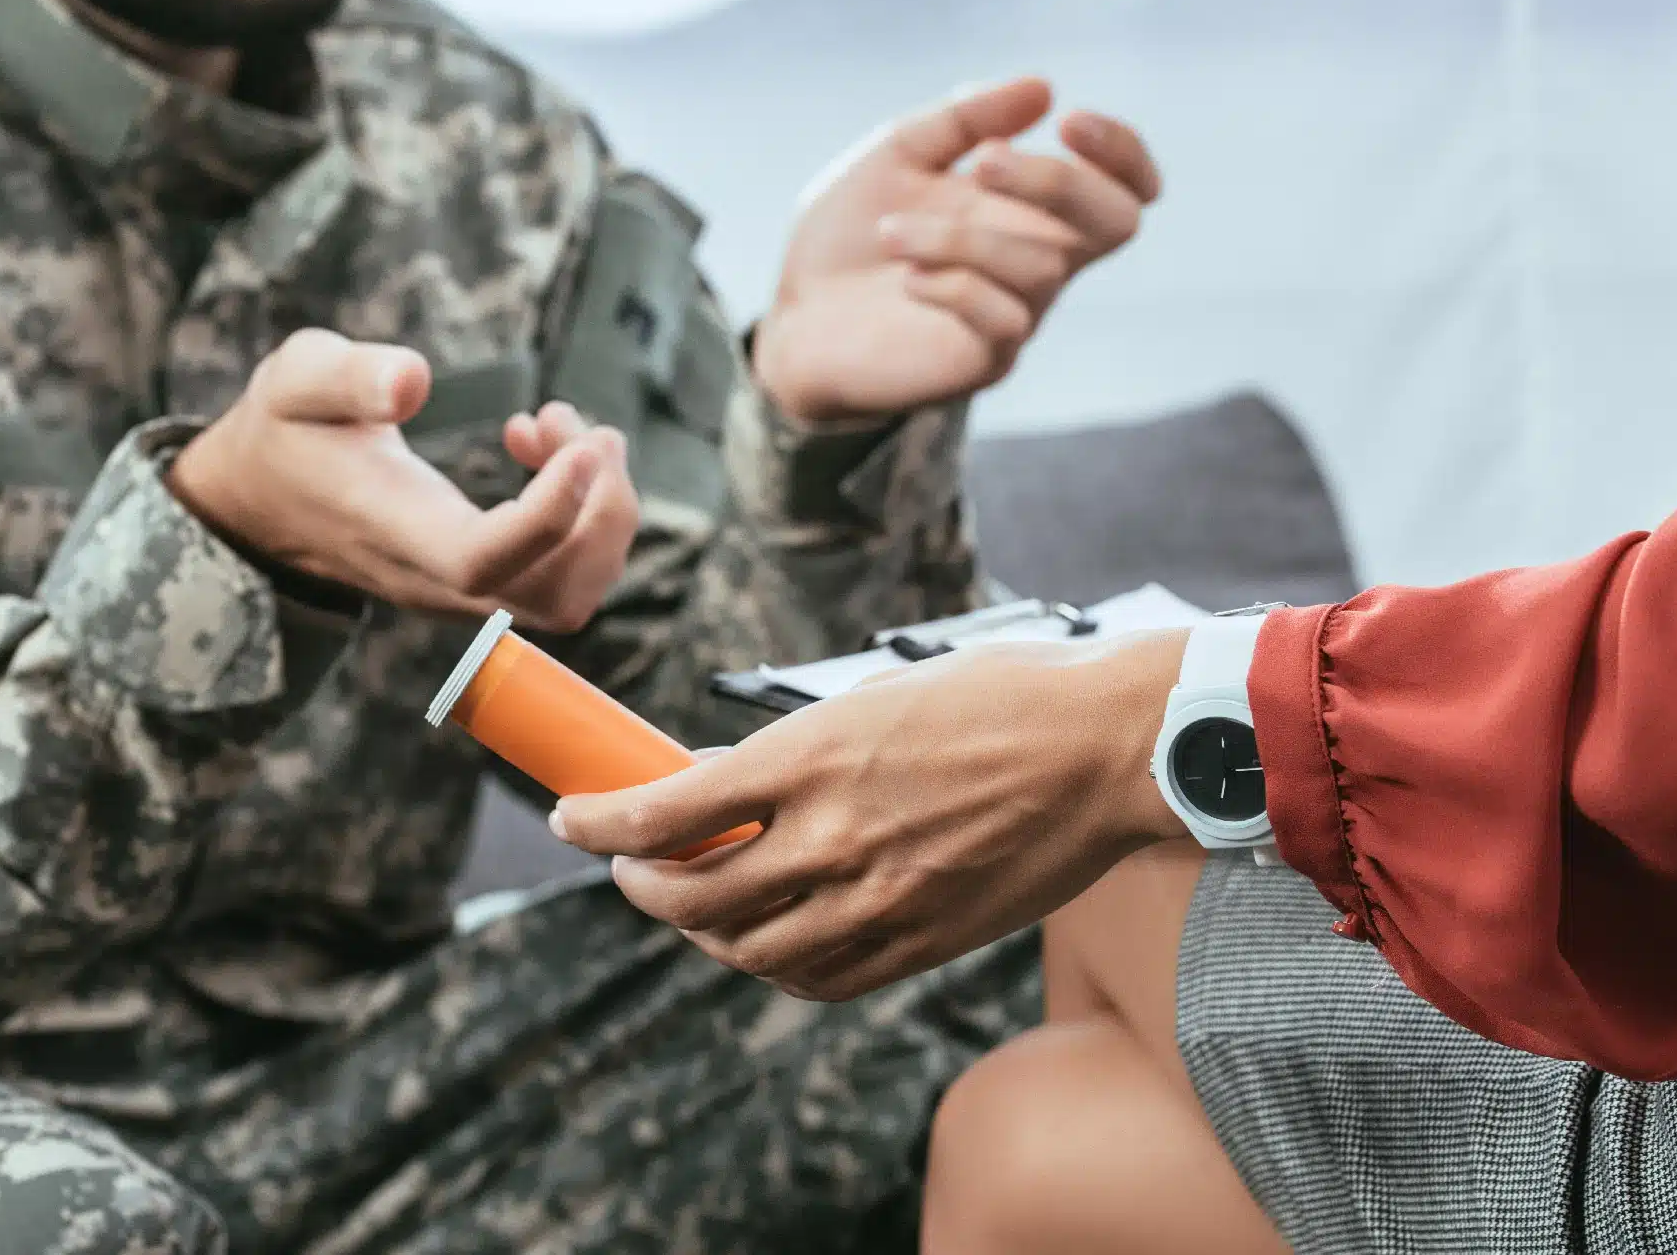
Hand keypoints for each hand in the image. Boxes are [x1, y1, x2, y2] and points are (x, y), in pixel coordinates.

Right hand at [169, 329, 641, 632]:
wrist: (262, 501)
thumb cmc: (285, 431)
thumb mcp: (295, 380)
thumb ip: (348, 376)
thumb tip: (415, 381)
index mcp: (392, 530)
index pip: (483, 559)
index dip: (549, 514)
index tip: (581, 446)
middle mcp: (436, 579)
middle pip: (555, 595)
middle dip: (601, 511)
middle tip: (582, 428)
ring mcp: (465, 592)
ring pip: (572, 593)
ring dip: (600, 511)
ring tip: (565, 429)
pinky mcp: (486, 581)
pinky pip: (563, 574)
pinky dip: (583, 514)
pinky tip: (540, 447)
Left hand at [548, 630, 1192, 999]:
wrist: (1108, 750)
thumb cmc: (1000, 699)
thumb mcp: (872, 698)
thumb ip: (791, 752)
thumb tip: (716, 780)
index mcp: (810, 758)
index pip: (663, 813)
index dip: (598, 824)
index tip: (567, 818)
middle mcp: (831, 838)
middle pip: (691, 895)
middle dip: (639, 885)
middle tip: (626, 866)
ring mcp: (877, 899)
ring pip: (747, 949)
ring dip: (698, 932)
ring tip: (687, 904)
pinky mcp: (921, 940)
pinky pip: (819, 978)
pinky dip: (772, 966)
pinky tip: (764, 940)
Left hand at [754, 77, 1163, 424]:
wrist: (795, 315)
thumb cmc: (850, 233)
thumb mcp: (898, 151)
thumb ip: (965, 118)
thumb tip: (1042, 87)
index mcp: (1030, 207)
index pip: (1125, 185)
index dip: (1122, 151)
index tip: (1068, 120)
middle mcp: (1040, 259)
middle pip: (1116, 223)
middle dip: (1057, 182)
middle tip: (982, 163)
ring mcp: (1018, 313)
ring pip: (1038, 267)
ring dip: (959, 237)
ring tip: (889, 231)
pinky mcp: (984, 361)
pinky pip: (1004, 320)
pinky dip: (954, 286)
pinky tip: (905, 278)